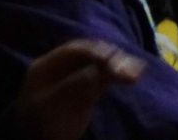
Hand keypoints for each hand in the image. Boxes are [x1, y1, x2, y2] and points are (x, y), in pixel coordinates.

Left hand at [10, 38, 145, 139]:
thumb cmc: (41, 126)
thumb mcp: (52, 105)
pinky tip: (133, 75)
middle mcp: (61, 68)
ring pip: (100, 65)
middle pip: (89, 56)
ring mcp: (74, 78)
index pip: (73, 51)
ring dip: (118, 66)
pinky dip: (118, 76)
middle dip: (110, 59)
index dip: (93, 52)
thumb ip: (73, 85)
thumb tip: (96, 70)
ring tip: (136, 74)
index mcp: (46, 67)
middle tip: (128, 69)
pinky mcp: (86, 90)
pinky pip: (104, 77)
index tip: (111, 59)